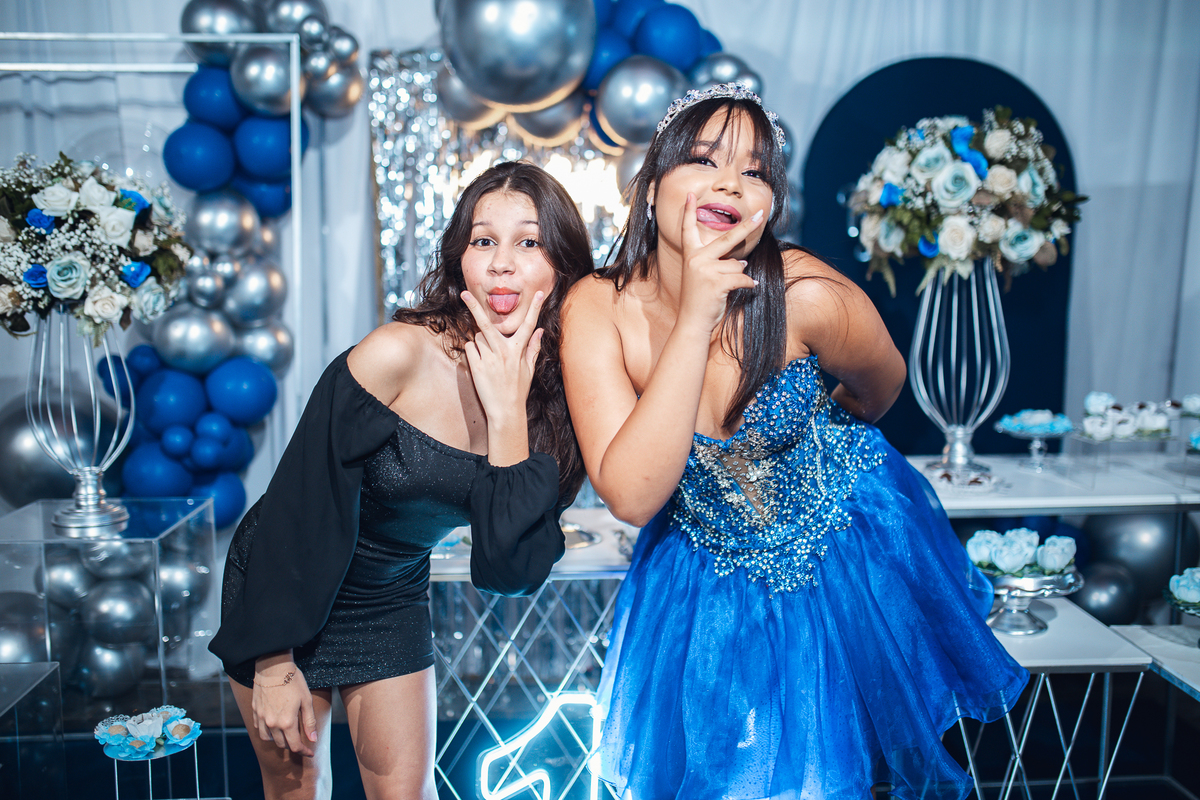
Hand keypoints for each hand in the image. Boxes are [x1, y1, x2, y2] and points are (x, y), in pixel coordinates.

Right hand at [252, 654, 316, 755]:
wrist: (273, 667)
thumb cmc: (293, 681)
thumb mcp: (306, 700)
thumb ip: (309, 722)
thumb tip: (312, 739)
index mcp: (287, 722)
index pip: (295, 745)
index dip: (304, 751)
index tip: (310, 752)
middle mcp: (272, 723)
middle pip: (282, 744)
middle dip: (292, 745)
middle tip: (300, 741)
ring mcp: (262, 718)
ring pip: (268, 739)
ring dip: (278, 740)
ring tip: (286, 735)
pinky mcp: (255, 711)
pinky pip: (259, 728)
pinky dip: (267, 731)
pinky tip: (273, 726)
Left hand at [459, 289, 544, 427]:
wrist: (505, 411)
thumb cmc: (518, 389)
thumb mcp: (529, 369)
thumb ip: (533, 348)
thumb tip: (540, 331)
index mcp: (518, 350)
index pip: (528, 325)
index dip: (535, 308)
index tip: (540, 294)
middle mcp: (503, 351)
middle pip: (486, 323)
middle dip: (474, 306)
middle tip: (465, 293)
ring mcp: (488, 358)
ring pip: (477, 337)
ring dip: (480, 342)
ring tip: (488, 358)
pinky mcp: (476, 366)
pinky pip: (470, 348)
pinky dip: (473, 352)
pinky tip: (480, 364)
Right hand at [677, 192, 763, 333]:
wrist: (692, 322)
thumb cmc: (699, 300)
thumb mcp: (702, 276)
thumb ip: (718, 264)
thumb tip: (742, 261)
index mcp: (690, 255)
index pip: (688, 229)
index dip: (689, 211)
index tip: (690, 195)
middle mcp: (696, 259)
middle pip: (727, 238)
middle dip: (746, 227)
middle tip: (761, 215)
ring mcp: (706, 270)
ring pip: (737, 264)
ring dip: (738, 275)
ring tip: (726, 286)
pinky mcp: (716, 283)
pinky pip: (742, 278)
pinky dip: (748, 283)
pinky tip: (748, 287)